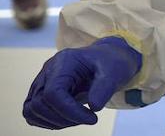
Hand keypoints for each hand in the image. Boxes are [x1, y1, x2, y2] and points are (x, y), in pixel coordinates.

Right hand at [23, 37, 141, 128]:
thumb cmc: (111, 63)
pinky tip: (69, 118)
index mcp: (65, 61)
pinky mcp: (41, 92)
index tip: (92, 118)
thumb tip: (94, 106)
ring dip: (54, 121)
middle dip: (63, 118)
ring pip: (32, 110)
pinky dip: (49, 121)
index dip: (69, 111)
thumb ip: (105, 88)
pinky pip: (33, 112)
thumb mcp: (115, 71)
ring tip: (79, 118)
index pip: (53, 93)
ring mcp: (42, 81)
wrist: (108, 60)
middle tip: (87, 118)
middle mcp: (48, 70)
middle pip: (39, 103)